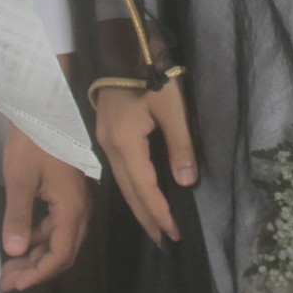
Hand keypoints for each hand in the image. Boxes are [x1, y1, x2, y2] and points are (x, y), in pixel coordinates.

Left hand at [0, 125, 89, 290]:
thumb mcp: (19, 180)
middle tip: (9, 281)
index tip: (15, 283)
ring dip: (38, 256)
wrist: (44, 109)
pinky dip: (40, 238)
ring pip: (61, 240)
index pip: (60, 254)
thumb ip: (18, 218)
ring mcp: (76, 200)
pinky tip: (22, 240)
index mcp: (71, 207)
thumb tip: (16, 252)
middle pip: (64, 252)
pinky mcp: (67, 193)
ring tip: (11, 267)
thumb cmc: (32, 142)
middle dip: (37, 271)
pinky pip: (58, 225)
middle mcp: (79, 208)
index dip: (39, 274)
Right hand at [94, 77, 196, 244]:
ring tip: (155, 228)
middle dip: (147, 219)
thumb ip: (180, 145)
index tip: (175, 235)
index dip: (160, 213)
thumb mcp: (172, 106)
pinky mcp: (107, 136)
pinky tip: (142, 196)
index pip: (144, 189)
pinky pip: (120, 173)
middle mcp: (110, 149)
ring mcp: (105, 143)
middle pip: (129, 193)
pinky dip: (133, 191)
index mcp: (125, 144)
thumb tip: (187, 183)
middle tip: (164, 243)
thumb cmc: (149, 75)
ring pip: (122, 185)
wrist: (119, 49)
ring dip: (139, 208)